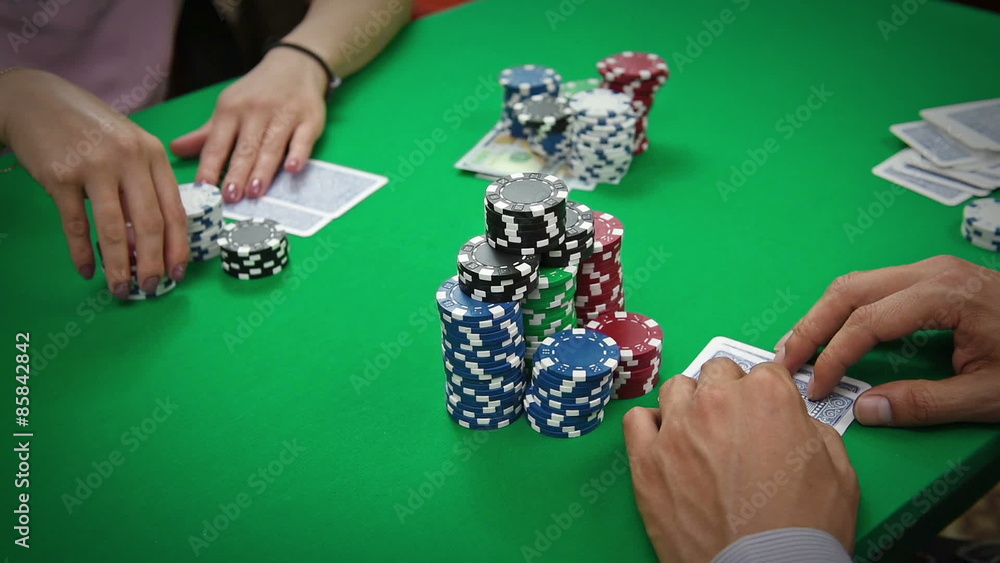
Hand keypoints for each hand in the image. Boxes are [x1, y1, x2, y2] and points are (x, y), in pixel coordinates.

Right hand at [0, 69, 188, 298]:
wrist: (35, 100)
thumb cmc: (90, 129)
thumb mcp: (128, 146)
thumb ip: (144, 185)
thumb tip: (153, 240)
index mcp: (152, 154)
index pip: (174, 209)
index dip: (178, 247)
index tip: (178, 274)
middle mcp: (129, 159)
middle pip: (150, 224)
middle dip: (153, 264)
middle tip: (152, 289)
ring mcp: (94, 166)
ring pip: (115, 229)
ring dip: (120, 266)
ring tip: (121, 289)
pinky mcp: (60, 176)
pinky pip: (76, 224)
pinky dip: (82, 253)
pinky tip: (86, 270)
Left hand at [170, 47, 327, 202]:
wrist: (296, 64)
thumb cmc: (258, 92)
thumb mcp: (229, 106)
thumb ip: (207, 134)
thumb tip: (175, 150)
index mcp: (231, 109)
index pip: (217, 143)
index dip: (210, 167)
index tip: (204, 189)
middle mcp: (255, 111)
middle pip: (245, 148)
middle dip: (237, 173)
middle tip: (231, 196)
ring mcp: (284, 115)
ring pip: (271, 146)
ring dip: (263, 170)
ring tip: (255, 192)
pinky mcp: (309, 120)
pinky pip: (302, 139)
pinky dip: (298, 153)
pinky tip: (293, 168)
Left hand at [623, 360, 858, 561]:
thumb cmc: (806, 529)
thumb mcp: (839, 470)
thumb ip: (813, 430)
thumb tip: (794, 421)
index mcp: (767, 395)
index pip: (763, 372)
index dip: (768, 397)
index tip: (766, 417)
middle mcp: (717, 401)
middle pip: (717, 373)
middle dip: (728, 393)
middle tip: (736, 428)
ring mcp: (676, 429)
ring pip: (676, 390)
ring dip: (689, 404)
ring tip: (699, 433)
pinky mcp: (646, 461)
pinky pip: (637, 420)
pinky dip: (649, 427)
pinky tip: (664, 443)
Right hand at [775, 255, 999, 426]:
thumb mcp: (991, 394)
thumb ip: (925, 403)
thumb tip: (865, 410)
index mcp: (944, 293)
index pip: (867, 322)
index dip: (834, 357)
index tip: (816, 389)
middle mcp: (931, 271)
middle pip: (849, 289)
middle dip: (811, 326)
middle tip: (785, 361)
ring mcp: (931, 270)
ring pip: (857, 283)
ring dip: (823, 315)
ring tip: (799, 349)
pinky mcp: (933, 278)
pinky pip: (874, 287)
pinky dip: (845, 311)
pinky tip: (834, 335)